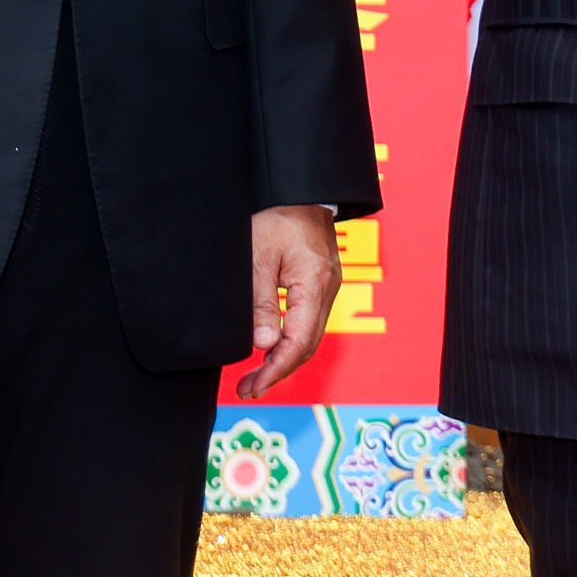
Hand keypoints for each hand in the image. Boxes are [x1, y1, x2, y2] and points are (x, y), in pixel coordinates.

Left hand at [241, 204, 339, 395]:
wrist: (299, 188)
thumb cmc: (276, 214)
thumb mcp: (257, 257)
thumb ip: (261, 302)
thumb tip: (262, 345)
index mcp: (314, 284)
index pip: (298, 342)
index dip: (276, 370)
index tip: (253, 386)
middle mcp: (328, 289)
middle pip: (307, 345)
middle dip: (279, 371)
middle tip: (249, 389)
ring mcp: (327, 286)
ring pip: (309, 335)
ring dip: (284, 357)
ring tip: (256, 376)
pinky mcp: (320, 282)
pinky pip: (309, 320)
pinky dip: (290, 339)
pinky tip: (270, 346)